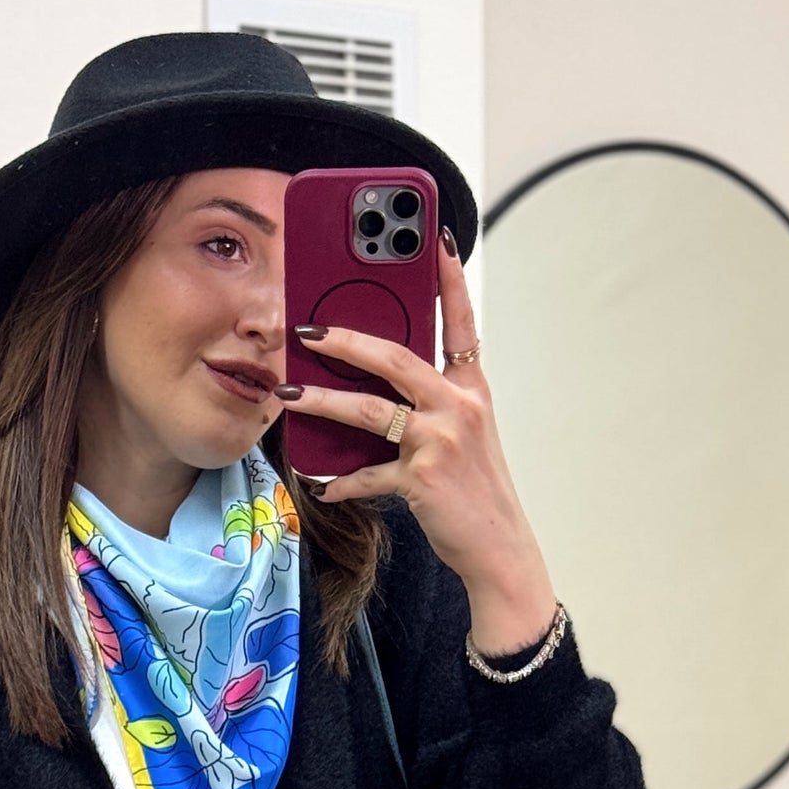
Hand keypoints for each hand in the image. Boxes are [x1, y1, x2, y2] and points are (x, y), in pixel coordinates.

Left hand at [281, 230, 559, 655]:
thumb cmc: (475, 492)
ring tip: (290, 392)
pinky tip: (322, 484)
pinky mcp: (421, 478)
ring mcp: (440, 441)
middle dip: (346, 339)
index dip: (448, 280)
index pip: (461, 323)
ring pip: (370, 410)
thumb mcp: (464, 437)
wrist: (499, 548)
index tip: (435, 239)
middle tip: (308, 329)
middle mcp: (459, 406)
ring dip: (323, 401)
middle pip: (395, 357)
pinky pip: (368, 473)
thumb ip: (431, 404)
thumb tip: (375, 388)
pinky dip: (342, 481)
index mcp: (472, 389)